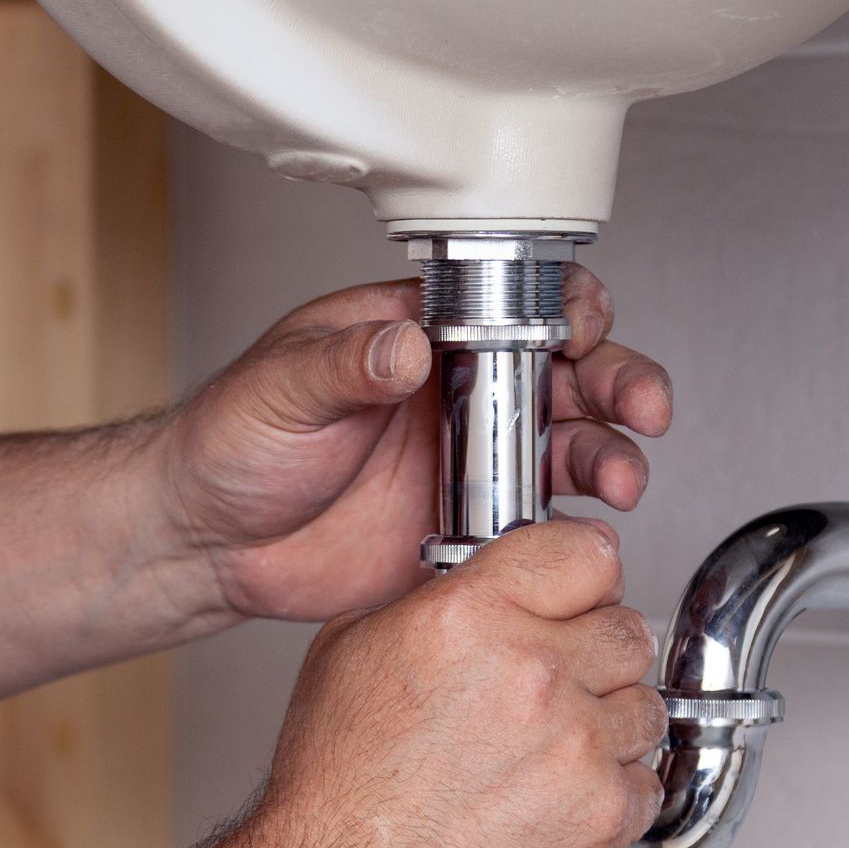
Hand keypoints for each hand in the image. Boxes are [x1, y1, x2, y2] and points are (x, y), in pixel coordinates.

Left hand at [151, 266, 671, 621]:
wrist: (207, 544)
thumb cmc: (232, 443)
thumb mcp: (280, 388)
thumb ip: (347, 363)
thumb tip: (405, 343)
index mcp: (420, 336)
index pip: (515, 302)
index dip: (567, 309)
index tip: (584, 328)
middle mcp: (460, 393)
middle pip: (570, 373)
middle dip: (620, 383)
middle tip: (641, 408)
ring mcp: (472, 460)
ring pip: (571, 444)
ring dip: (610, 454)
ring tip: (621, 477)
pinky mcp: (472, 527)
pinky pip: (542, 521)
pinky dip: (574, 525)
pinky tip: (582, 530)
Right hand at [255, 520, 666, 847]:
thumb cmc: (339, 785)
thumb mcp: (356, 647)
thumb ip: (439, 598)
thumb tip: (492, 578)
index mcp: (473, 614)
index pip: (590, 554)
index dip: (583, 576)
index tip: (579, 594)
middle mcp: (534, 670)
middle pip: (628, 628)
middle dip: (598, 653)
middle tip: (558, 683)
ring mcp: (577, 743)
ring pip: (646, 704)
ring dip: (609, 724)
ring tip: (547, 751)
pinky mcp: (603, 812)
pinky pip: (646, 780)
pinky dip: (612, 792)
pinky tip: (556, 799)